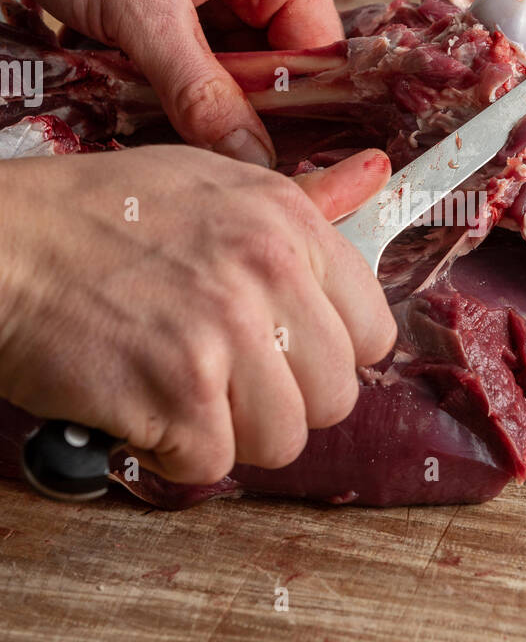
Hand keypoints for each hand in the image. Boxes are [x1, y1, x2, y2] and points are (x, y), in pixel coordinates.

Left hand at [0, 0, 341, 167]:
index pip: (315, 58)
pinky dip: (158, 90)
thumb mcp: (139, 7)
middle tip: (202, 165)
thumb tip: (254, 161)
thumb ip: (199, 90)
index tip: (267, 173)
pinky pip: (186, 65)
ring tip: (159, 138)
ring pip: (225, 76)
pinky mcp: (174, 1)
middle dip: (232, 117)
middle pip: (272, 72)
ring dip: (188, 108)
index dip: (293, 117)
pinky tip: (133, 112)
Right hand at [0, 146, 396, 482]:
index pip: (373, 332)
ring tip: (180, 394)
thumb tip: (374, 177)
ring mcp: (225, 333)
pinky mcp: (177, 391)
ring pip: (284, 441)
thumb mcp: (211, 182)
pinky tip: (142, 410)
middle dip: (282, 403)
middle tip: (224, 380)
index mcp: (289, 222)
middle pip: (336, 397)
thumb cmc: (97, 214)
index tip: (285, 354)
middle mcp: (269, 272)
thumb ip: (301, 201)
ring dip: (230, 434)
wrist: (4, 244)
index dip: (326, 356)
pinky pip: (212, 465)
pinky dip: (171, 454)